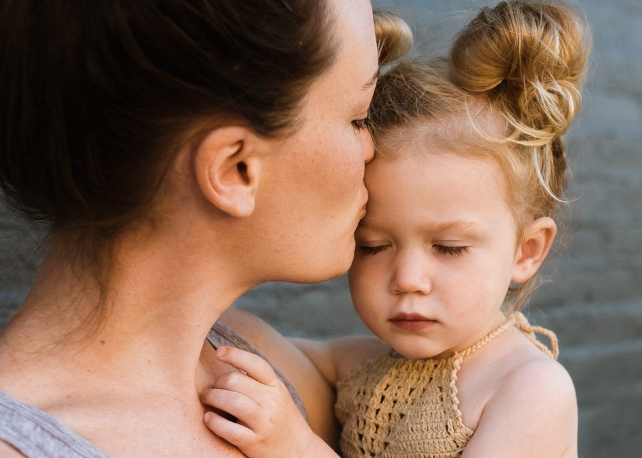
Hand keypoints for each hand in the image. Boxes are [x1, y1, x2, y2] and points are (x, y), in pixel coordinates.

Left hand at [201, 346, 338, 457]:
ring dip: (212, 397)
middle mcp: (272, 402)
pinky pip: (229, 430)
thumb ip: (257, 380)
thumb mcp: (276, 394)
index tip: (219, 352)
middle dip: (217, 382)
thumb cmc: (280, 417)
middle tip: (209, 388)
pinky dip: (214, 422)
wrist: (298, 450)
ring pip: (232, 401)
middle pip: (236, 381)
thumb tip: (228, 359)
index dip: (235, 354)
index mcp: (276, 386)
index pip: (256, 364)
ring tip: (206, 398)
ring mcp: (264, 423)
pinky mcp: (255, 443)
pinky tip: (208, 418)